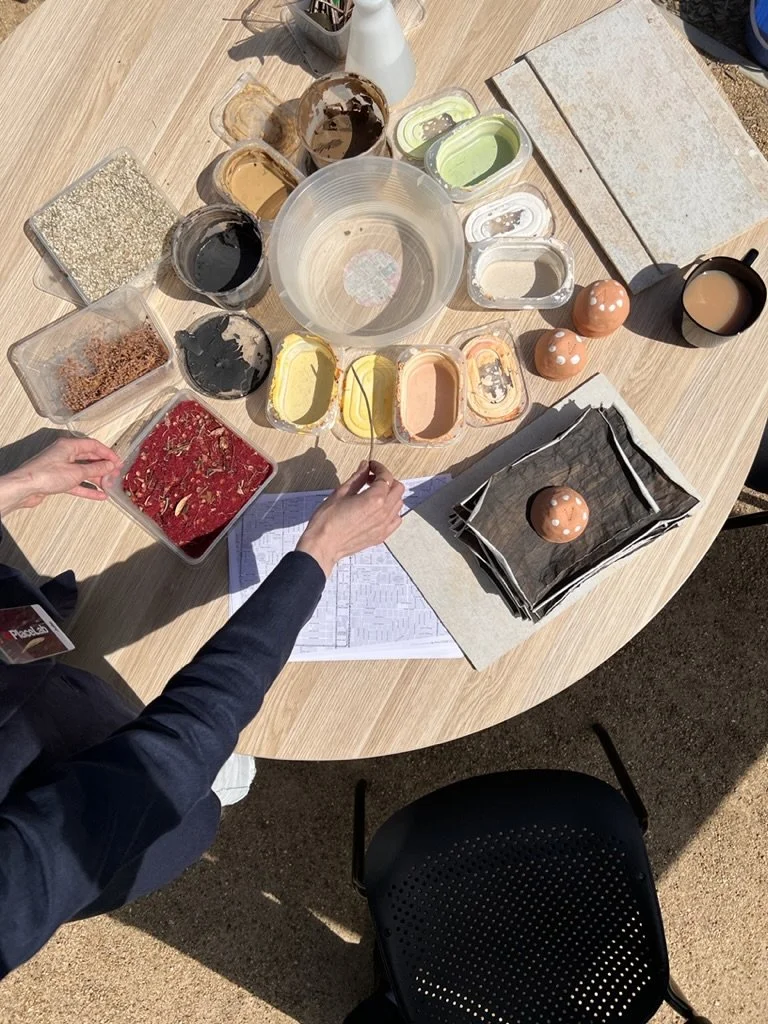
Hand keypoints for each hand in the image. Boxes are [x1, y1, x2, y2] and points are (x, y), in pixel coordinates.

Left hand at [0, 437, 120, 515]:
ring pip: (84, 471)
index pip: (93, 445)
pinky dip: (87, 488)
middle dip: (103, 467)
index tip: (118, 462)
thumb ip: (95, 468)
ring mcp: (61, 467)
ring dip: (96, 479)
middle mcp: (65, 454)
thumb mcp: (76, 472)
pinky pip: (77, 483)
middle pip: (89, 458)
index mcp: (69, 446)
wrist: (25, 488)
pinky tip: (99, 495)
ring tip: (109, 486)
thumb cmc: (47, 475)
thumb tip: (109, 465)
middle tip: (115, 475)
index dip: (108, 453)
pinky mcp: (57, 480)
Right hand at [296, 460, 405, 576]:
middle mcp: (384, 512)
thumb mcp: (341, 493)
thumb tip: (365, 466)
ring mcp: (384, 525)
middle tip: (372, 479)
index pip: (385, 477)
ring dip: (390, 494)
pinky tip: (378, 510)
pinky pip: (396, 520)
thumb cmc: (327, 520)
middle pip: (398, 488)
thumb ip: (357, 478)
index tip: (371, 466)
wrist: (323, 545)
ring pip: (398, 503)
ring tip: (374, 493)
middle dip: (387, 480)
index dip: (379, 468)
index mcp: (374, 499)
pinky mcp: (381, 535)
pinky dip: (392, 511)